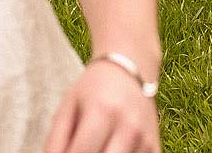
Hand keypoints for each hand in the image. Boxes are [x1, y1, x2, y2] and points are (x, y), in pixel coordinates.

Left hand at [42, 61, 158, 152]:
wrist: (132, 67)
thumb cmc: (93, 89)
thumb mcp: (67, 108)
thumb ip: (55, 141)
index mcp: (103, 113)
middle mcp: (128, 127)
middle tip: (82, 150)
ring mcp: (145, 139)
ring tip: (96, 147)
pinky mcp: (156, 147)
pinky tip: (111, 149)